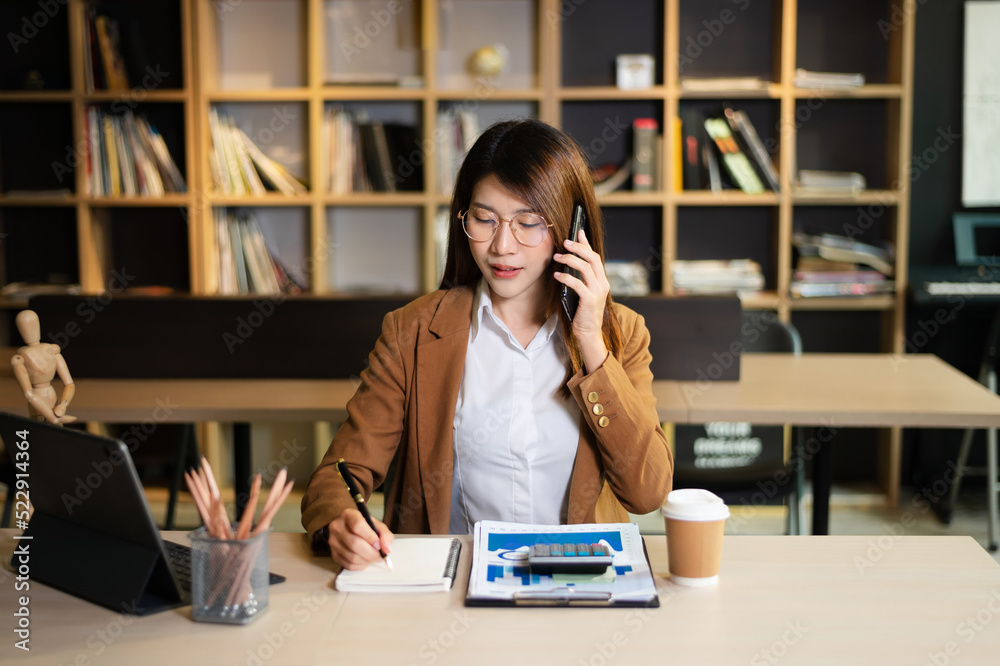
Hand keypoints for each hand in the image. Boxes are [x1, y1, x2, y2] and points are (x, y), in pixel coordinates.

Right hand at [326, 508, 394, 569]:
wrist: (348, 528)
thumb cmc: (364, 526)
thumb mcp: (376, 525)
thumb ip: (385, 535)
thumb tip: (386, 549)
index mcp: (348, 515)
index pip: (357, 525)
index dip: (370, 537)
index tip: (379, 544)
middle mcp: (337, 527)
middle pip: (354, 543)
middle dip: (371, 553)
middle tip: (379, 555)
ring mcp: (333, 541)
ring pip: (352, 557)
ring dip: (367, 560)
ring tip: (373, 557)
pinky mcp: (333, 554)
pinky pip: (348, 565)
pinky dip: (360, 565)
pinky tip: (364, 560)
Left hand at [554, 229, 610, 372]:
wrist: (588, 334)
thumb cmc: (582, 313)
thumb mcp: (582, 293)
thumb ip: (579, 279)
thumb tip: (567, 263)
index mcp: (601, 281)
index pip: (595, 257)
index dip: (586, 243)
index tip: (578, 231)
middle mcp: (602, 284)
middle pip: (592, 258)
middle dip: (578, 247)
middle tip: (564, 242)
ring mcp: (597, 292)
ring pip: (585, 268)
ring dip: (570, 260)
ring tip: (557, 257)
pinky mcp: (590, 300)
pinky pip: (577, 283)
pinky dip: (566, 277)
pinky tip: (557, 275)